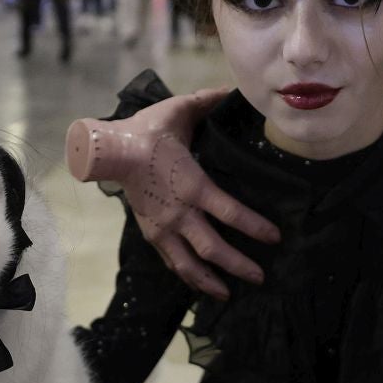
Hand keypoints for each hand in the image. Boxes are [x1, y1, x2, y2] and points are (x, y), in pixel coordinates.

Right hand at [66, 87, 281, 299]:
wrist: (107, 151)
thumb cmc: (145, 130)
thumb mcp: (179, 111)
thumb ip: (208, 101)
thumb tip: (233, 89)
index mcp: (192, 185)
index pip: (231, 213)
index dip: (255, 227)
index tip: (275, 237)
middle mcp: (179, 212)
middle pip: (213, 248)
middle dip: (239, 265)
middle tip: (260, 276)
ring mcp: (162, 227)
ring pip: (189, 264)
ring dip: (211, 281)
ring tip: (229, 293)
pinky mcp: (150, 234)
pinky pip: (172, 261)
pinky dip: (188, 275)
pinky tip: (201, 284)